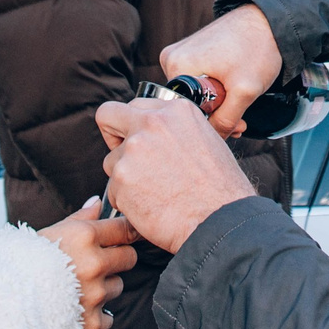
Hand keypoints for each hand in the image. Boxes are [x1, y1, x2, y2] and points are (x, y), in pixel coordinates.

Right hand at [38, 197, 138, 328]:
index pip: (124, 230)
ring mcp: (94, 294)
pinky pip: (109, 317)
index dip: (125, 233)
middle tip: (94, 265)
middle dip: (116, 260)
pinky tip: (76, 309)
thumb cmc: (25, 263)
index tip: (123, 237)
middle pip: (129, 258)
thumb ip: (81, 218)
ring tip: (77, 288)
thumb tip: (98, 202)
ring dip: (104, 288)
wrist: (4, 301)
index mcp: (85, 236)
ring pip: (117, 287)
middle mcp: (94, 264)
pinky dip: (96, 316)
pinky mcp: (92, 322)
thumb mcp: (52, 233)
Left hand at [94, 97, 255, 252]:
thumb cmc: (221, 191)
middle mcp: (153, 123)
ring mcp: (134, 149)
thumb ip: (176, 132)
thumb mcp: (207, 142)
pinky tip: (151, 208)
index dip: (135, 126)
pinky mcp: (121, 178)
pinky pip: (113, 191)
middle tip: (124, 157)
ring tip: (153, 195)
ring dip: (125, 178)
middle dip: (111, 135)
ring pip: (111, 161)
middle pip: (108, 115)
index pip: (137, 106)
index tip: (139, 141)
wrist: (221, 221)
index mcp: (176, 111)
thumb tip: (160, 137)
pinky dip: (127, 203)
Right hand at [158, 5, 282, 139]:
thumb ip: (227, 120)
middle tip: (240, 121)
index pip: (184, 110)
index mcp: (176, 65)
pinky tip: (234, 90)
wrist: (269, 20)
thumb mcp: (244, 91)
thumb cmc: (257, 48)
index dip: (209, 124)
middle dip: (216, 115)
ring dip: (218, 104)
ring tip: (241, 102)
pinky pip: (199, 80)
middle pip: (189, 103)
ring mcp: (180, 53)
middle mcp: (171, 58)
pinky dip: (217, 90)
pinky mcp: (192, 52)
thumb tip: (213, 139)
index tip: (232, 127)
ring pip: (196, 94)